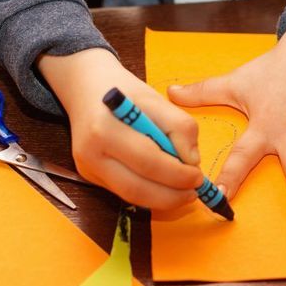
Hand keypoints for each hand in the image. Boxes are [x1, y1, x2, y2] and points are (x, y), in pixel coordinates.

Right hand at [37, 48, 203, 209]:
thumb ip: (179, 126)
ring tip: (184, 192)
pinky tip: (166, 187)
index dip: (178, 174)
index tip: (199, 175)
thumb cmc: (123, 90)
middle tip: (195, 190)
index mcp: (105, 129)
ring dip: (162, 199)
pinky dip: (149, 193)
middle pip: (136, 188)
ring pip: (130, 197)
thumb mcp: (155, 98)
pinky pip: (124, 192)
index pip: (147, 161)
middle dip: (171, 195)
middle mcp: (90, 153)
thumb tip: (192, 160)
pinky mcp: (89, 176)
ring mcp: (87, 168)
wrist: (85, 86)